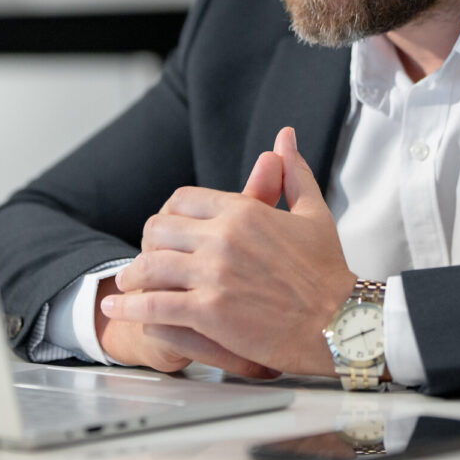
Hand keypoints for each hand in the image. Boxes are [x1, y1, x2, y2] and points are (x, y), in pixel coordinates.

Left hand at [106, 127, 351, 376]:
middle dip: (147, 245)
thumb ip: (293, 173)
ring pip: (148, 265)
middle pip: (158, 229)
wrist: (342, 322)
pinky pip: (154, 305)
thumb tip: (284, 137)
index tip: (166, 231)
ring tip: (124, 286)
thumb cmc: (329, 272)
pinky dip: (129, 308)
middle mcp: (222, 237)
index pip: (183, 199)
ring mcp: (213, 275)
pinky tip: (117, 309)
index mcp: (243, 210)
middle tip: (144, 260)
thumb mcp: (313, 213)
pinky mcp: (209, 312)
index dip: (169, 215)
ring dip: (131, 276)